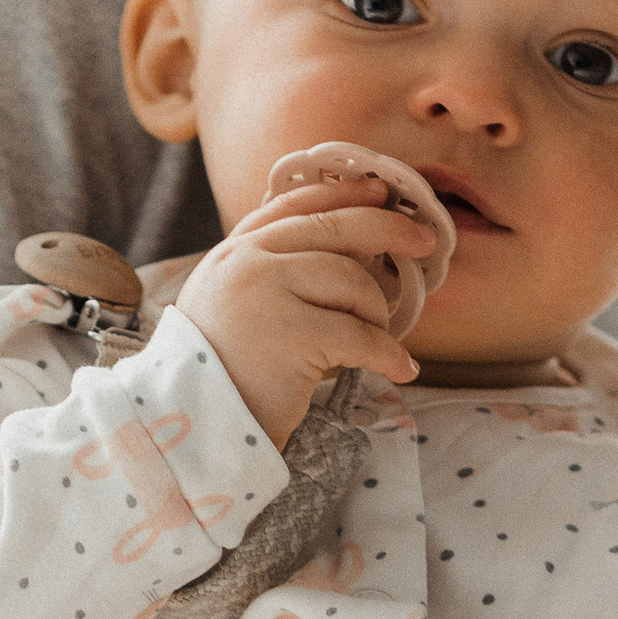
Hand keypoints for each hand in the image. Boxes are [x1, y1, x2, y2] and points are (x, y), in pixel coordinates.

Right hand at [174, 148, 454, 445]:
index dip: (344, 194)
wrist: (192, 426)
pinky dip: (388, 355)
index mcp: (234, 252)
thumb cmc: (221, 373)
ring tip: (380, 343)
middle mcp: (246, 262)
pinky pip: (361, 336)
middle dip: (388, 229)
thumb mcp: (232, 305)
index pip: (295, 205)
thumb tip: (353, 253)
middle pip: (335, 229)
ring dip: (378, 314)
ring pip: (353, 282)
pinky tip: (401, 370)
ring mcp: (266, 294)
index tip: (380, 192)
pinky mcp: (290, 336)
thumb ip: (273, 273)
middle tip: (425, 241)